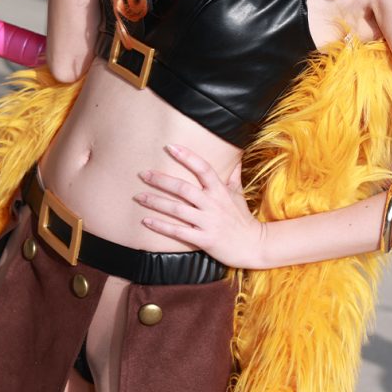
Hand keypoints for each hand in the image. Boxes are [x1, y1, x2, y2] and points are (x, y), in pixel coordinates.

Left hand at [134, 144, 264, 268]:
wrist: (253, 245)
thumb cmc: (242, 217)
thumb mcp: (238, 193)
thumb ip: (234, 174)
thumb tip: (237, 155)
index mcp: (220, 190)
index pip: (203, 168)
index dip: (187, 156)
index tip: (169, 147)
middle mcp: (213, 204)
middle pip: (183, 188)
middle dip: (161, 180)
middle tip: (143, 173)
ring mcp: (208, 222)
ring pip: (177, 209)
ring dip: (155, 202)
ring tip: (138, 196)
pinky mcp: (204, 239)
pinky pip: (178, 231)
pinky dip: (161, 226)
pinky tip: (146, 221)